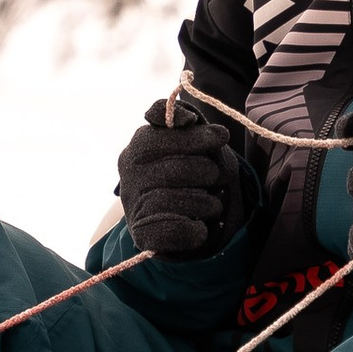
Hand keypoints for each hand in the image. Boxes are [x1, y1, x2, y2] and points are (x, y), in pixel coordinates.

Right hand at [116, 101, 247, 259]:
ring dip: (207, 203)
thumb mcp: (193, 144)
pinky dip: (196, 230)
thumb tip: (186, 119)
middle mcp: (130, 172)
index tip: (222, 137)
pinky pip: (176, 230)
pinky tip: (200, 226)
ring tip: (212, 204)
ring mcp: (133, 202)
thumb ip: (189, 126)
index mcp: (141, 144)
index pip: (162, 134)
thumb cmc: (189, 173)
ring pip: (178, 200)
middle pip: (179, 169)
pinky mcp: (141, 232)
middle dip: (207, 172)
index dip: (195, 136)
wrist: (173, 217)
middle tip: (214, 177)